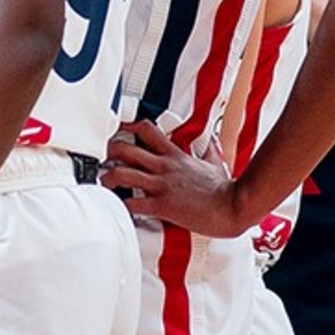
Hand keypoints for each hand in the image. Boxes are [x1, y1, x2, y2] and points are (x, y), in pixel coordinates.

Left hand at [100, 120, 247, 237]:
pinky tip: (117, 207)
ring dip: (109, 177)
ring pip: (123, 174)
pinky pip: (134, 204)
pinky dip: (121, 205)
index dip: (129, 126)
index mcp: (175, 155)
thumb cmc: (224, 190)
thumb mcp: (215, 164)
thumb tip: (212, 143)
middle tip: (102, 156)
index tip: (119, 129)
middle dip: (109, 151)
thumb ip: (209, 151)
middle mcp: (164, 167)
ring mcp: (161, 185)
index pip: (147, 130)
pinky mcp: (162, 205)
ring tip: (104, 181)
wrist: (232, 207)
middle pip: (126, 149)